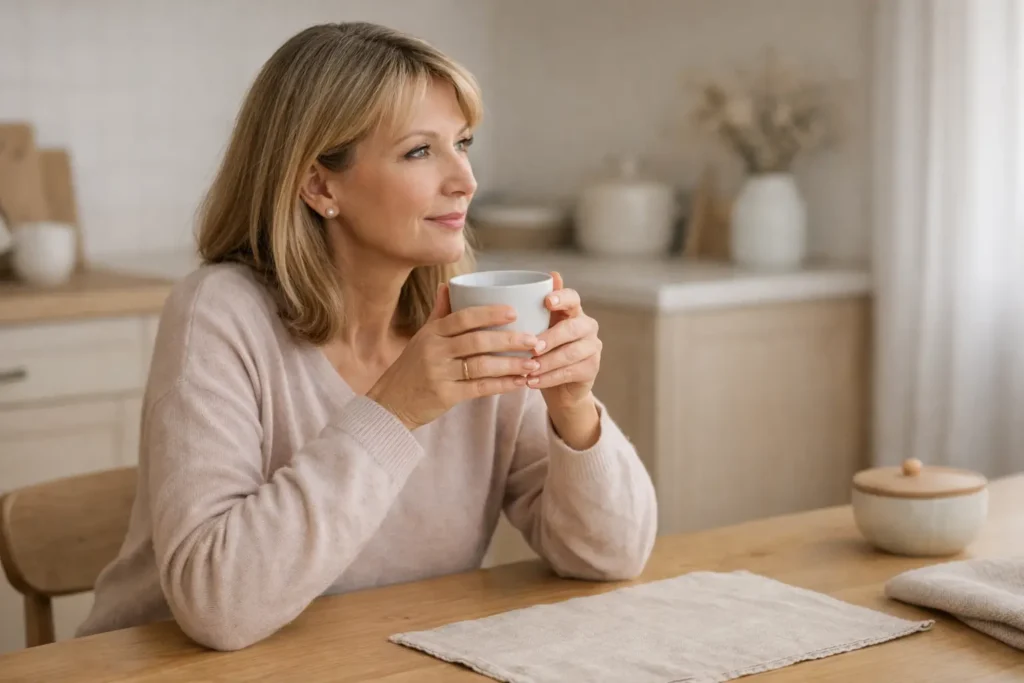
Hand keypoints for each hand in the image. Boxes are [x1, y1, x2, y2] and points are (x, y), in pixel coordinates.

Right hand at [367, 284, 541, 429]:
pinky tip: (519, 382)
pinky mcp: (445, 395)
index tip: (515, 312)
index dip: (490, 313)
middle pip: (477, 340)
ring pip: (482, 365)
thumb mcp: (422, 338)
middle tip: (535, 340)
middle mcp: (434, 350)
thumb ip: (439, 313)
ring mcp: (439, 373)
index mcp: (432, 333)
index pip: (463, 317)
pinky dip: (502, 385)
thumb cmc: (411, 368)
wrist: (390, 403)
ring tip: (533, 363)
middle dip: (509, 339)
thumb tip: (449, 285)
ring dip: (511, 364)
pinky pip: (479, 388)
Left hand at [527, 272, 602, 448]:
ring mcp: (593, 347)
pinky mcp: (592, 368)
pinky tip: (532, 382)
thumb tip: (547, 277)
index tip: (547, 302)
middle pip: (572, 328)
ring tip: (528, 370)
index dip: (562, 298)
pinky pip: (569, 372)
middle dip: (550, 338)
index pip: (573, 298)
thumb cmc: (545, 351)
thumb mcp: (538, 329)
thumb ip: (536, 309)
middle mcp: (587, 326)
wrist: (560, 387)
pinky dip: (548, 378)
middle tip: (532, 348)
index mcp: (574, 311)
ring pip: (570, 353)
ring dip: (547, 362)